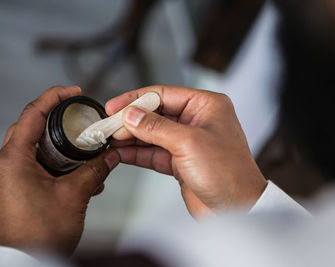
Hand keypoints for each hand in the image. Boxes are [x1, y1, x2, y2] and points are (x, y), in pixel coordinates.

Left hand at [0, 86, 119, 254]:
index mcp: (13, 159)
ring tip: (86, 157)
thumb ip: (94, 170)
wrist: (27, 263)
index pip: (34, 113)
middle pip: (34, 128)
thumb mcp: (73, 196)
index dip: (55, 97)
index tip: (74, 93)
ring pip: (38, 149)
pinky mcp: (18, 188)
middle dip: (60, 124)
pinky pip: (39, 167)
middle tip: (80, 122)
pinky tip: (81, 178)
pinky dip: (60, 167)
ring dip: (63, 150)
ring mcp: (11, 177)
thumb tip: (110, 157)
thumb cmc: (37, 236)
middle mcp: (7, 165)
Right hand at [106, 85, 266, 218]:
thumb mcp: (189, 143)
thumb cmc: (228, 172)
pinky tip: (120, 153)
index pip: (163, 94)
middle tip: (107, 126)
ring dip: (130, 137)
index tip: (114, 106)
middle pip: (155, 114)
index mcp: (206, 105)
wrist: (237, 207)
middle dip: (130, 120)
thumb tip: (131, 115)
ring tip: (109, 139)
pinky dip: (137, 153)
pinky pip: (154, 153)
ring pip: (152, 134)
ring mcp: (188, 142)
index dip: (136, 99)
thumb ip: (156, 127)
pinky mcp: (181, 162)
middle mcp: (197, 121)